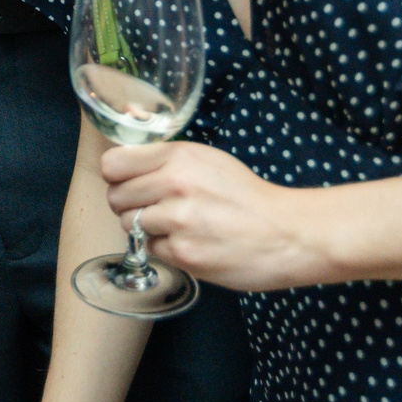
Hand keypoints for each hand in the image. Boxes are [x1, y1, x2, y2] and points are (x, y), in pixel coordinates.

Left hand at [98, 140, 333, 293]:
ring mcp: (178, 221)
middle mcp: (174, 185)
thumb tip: (126, 146)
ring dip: (146, 228)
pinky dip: (164, 248)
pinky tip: (189, 242)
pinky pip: (150, 249)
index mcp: (179, 156)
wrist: (287, 233)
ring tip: (175, 226)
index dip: (117, 175)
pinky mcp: (184, 254)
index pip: (113, 164)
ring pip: (129, 225)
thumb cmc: (247, 196)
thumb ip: (166, 157)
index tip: (128, 182)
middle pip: (116, 197)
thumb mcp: (208, 160)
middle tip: (154, 208)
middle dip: (129, 204)